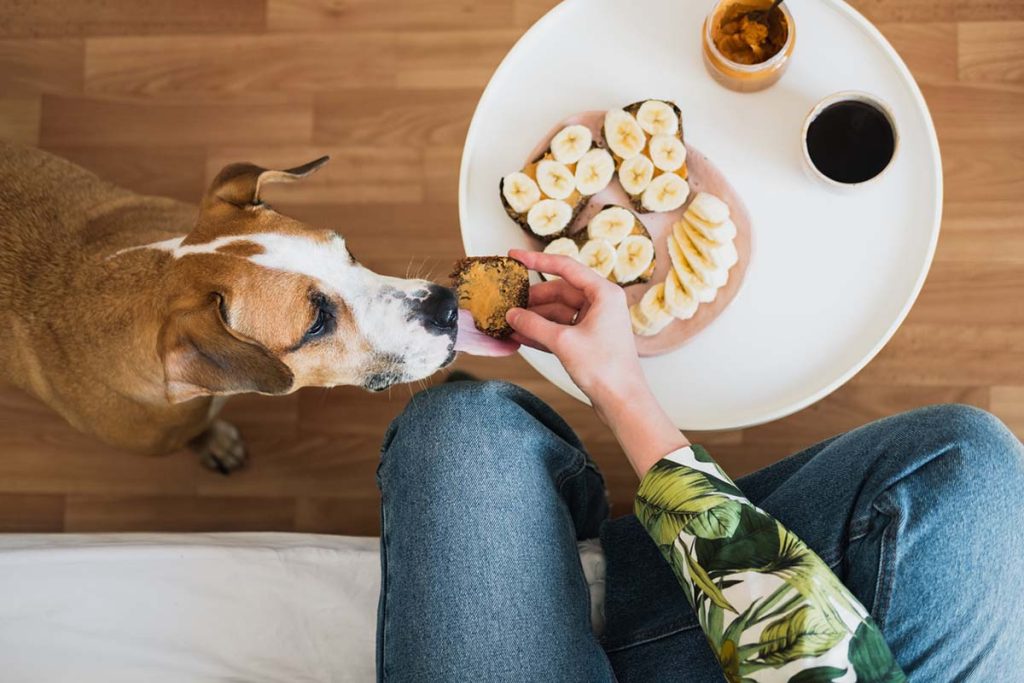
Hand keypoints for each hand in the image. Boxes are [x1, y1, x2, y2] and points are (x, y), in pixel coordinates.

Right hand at [505, 248, 688, 476]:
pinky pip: (561, 329)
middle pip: (559, 292)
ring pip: (558, 312)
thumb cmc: (603, 369)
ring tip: (509, 324)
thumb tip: (511, 314)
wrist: (623, 401)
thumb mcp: (563, 342)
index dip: (537, 260)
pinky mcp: (589, 340)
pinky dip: (543, 332)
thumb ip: (534, 324)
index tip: (513, 255)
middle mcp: (601, 303)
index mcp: (603, 293)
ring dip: (535, 319)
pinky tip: (520, 336)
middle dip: (533, 300)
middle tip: (508, 304)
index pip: (565, 267)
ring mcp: (596, 322)